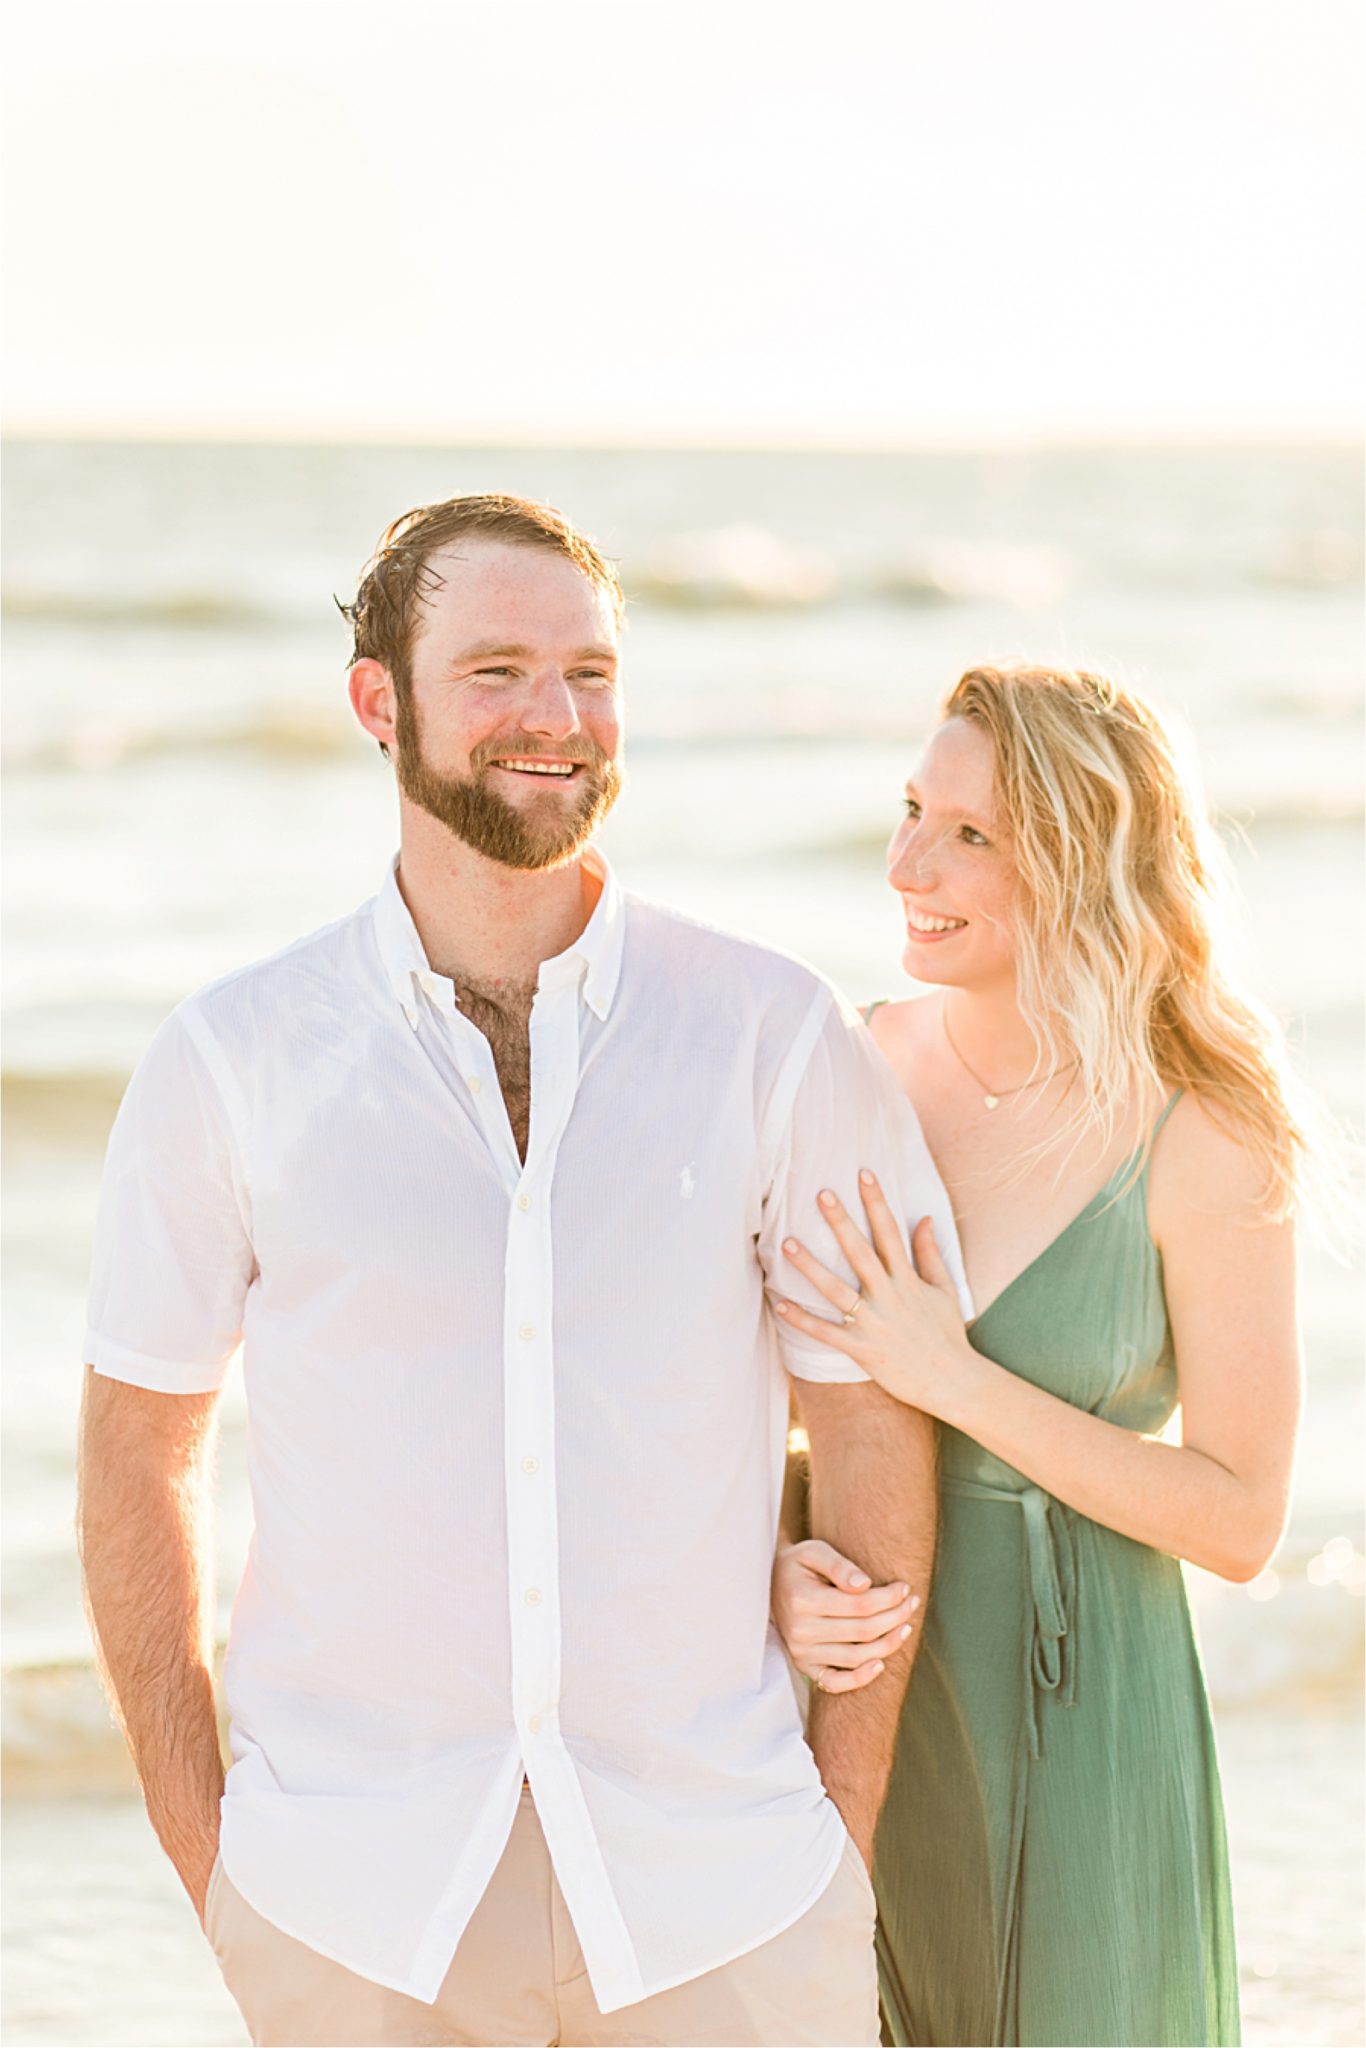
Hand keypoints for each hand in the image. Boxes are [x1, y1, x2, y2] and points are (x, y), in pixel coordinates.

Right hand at [772, 1538, 918, 1692]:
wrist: (770, 1584)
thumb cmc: (799, 1564)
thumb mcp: (814, 1551)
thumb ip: (839, 1566)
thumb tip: (865, 1585)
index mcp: (802, 1600)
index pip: (859, 1605)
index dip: (888, 1598)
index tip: (904, 1587)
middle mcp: (800, 1631)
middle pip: (863, 1631)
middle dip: (895, 1617)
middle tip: (911, 1603)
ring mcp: (802, 1652)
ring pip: (857, 1657)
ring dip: (888, 1644)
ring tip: (906, 1626)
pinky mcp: (804, 1666)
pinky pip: (836, 1683)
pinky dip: (861, 1678)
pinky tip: (881, 1664)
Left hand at [775, 1171, 981, 1420]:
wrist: (955, 1382)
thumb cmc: (949, 1335)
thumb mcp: (945, 1290)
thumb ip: (930, 1254)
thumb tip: (924, 1218)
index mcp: (909, 1280)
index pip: (890, 1232)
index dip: (877, 1201)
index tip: (863, 1173)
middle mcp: (890, 1297)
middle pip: (860, 1252)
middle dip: (840, 1222)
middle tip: (821, 1194)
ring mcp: (875, 1324)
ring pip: (836, 1290)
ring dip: (810, 1266)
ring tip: (787, 1243)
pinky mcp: (863, 1351)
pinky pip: (827, 1332)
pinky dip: (802, 1320)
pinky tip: (780, 1304)